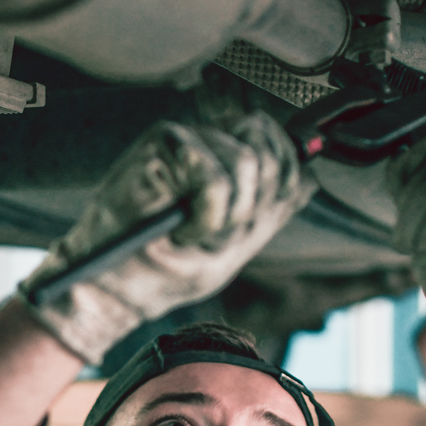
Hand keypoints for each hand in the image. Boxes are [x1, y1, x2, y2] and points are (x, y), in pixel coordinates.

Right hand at [19, 114, 311, 363]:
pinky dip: (205, 216)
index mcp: (224, 161)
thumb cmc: (165, 270)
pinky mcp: (164, 141)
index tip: (241, 226)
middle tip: (210, 234)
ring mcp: (186, 137)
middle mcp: (207, 142)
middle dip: (250, 209)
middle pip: (269, 154)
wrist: (116, 288)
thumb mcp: (234, 244)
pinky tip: (178, 226)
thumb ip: (269, 210)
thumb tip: (309, 180)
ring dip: (225, 216)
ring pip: (247, 164)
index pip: (279, 148)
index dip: (279, 187)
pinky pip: (216, 177)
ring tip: (189, 232)